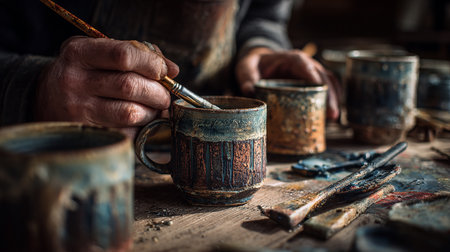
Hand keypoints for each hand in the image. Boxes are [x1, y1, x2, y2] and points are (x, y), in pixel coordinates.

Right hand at [35, 36, 178, 137]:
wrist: (46, 98)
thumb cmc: (85, 71)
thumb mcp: (100, 52)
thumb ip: (137, 53)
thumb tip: (172, 70)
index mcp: (78, 53)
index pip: (124, 56)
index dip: (152, 64)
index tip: (164, 72)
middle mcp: (74, 81)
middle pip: (130, 87)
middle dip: (158, 92)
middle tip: (164, 95)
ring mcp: (78, 111)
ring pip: (130, 113)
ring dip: (152, 112)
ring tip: (153, 108)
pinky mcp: (86, 134)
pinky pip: (127, 134)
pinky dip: (142, 128)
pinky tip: (140, 121)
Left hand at [236, 47, 340, 119]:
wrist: (258, 62)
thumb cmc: (254, 65)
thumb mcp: (246, 69)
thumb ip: (247, 79)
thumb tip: (249, 91)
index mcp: (292, 59)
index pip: (308, 68)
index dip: (318, 82)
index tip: (324, 97)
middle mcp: (306, 64)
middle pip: (324, 77)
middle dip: (331, 95)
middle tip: (333, 116)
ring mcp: (311, 72)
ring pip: (329, 82)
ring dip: (334, 99)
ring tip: (333, 119)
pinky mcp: (311, 81)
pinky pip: (326, 87)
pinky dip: (331, 99)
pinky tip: (330, 116)